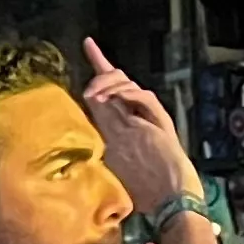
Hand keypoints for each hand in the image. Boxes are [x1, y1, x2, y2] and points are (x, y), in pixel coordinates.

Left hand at [75, 40, 191, 220]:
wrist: (171, 200)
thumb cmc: (142, 191)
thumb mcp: (110, 167)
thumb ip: (97, 149)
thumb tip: (72, 140)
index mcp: (121, 123)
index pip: (110, 89)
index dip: (99, 65)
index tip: (88, 44)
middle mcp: (134, 115)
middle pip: (117, 79)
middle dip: (99, 73)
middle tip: (90, 92)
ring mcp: (147, 116)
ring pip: (127, 83)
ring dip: (108, 85)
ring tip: (97, 97)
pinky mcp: (159, 120)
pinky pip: (141, 96)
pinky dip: (127, 95)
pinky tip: (118, 100)